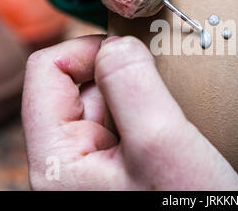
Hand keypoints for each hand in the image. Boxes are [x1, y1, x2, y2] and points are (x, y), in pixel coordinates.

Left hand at [22, 35, 237, 189]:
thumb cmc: (191, 208)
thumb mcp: (160, 143)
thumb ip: (130, 83)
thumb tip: (116, 43)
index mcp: (58, 161)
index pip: (46, 73)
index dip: (87, 50)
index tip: (131, 53)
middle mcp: (69, 163)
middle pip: (78, 84)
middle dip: (122, 76)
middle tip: (161, 91)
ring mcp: (96, 165)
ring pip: (106, 100)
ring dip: (139, 93)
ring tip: (170, 117)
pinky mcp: (121, 164)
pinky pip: (126, 118)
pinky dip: (149, 108)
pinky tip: (172, 126)